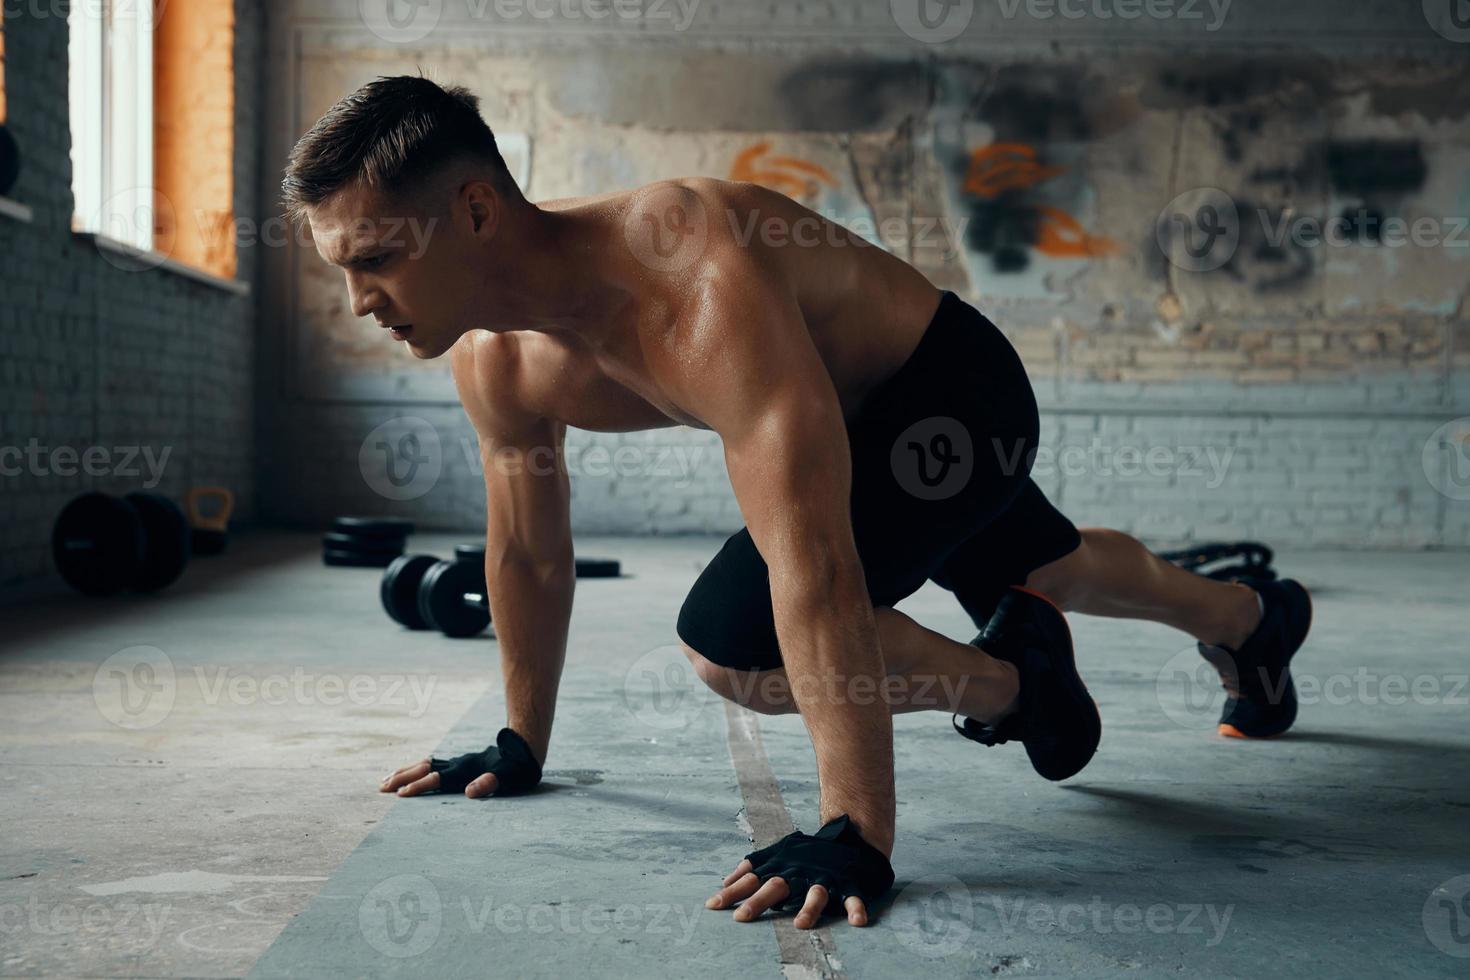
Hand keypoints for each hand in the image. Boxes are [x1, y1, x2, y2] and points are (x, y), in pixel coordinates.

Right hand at [377, 727, 542, 797]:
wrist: (522, 747)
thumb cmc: (517, 768)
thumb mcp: (508, 778)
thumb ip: (490, 783)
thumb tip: (470, 791)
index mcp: (465, 771)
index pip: (437, 779)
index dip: (419, 786)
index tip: (401, 795)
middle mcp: (457, 765)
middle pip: (424, 770)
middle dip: (403, 779)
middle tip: (382, 788)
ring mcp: (457, 763)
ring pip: (424, 765)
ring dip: (405, 772)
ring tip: (385, 781)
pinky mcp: (459, 763)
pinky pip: (432, 764)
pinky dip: (416, 768)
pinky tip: (411, 772)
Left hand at [705, 815, 893, 928]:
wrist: (849, 838)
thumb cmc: (808, 853)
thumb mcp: (778, 854)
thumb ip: (752, 867)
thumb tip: (725, 881)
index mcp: (782, 865)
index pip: (752, 879)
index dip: (733, 892)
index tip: (712, 905)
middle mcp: (800, 871)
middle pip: (777, 886)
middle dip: (758, 901)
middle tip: (741, 917)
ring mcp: (824, 877)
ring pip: (816, 892)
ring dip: (809, 908)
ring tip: (800, 925)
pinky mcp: (848, 882)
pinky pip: (852, 896)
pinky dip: (855, 907)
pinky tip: (857, 921)